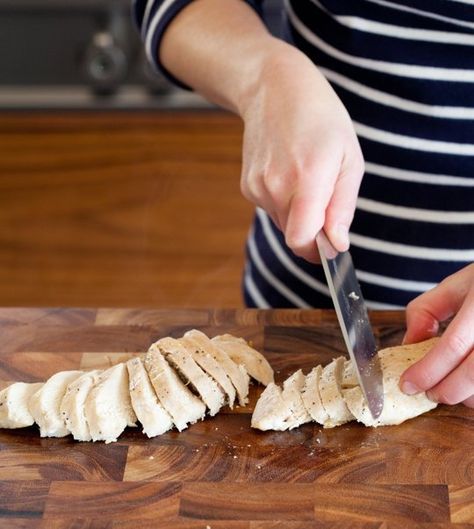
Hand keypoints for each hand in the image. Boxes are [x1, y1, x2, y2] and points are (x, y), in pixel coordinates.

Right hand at [239, 45, 363, 261]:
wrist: (274, 89)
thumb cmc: (321, 119)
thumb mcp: (349, 159)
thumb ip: (342, 207)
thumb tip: (337, 245)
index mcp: (307, 179)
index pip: (301, 241)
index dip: (317, 253)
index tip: (331, 248)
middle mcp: (275, 187)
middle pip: (294, 236)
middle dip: (313, 229)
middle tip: (326, 195)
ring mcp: (257, 187)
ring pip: (283, 223)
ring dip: (299, 213)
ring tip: (306, 175)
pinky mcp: (247, 186)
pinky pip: (272, 209)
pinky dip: (284, 201)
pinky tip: (289, 171)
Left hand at [400, 263, 473, 407]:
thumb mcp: (457, 285)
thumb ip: (427, 310)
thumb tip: (409, 342)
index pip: (453, 345)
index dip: (427, 371)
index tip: (408, 384)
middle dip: (447, 390)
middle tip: (430, 393)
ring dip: (469, 396)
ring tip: (451, 390)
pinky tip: (470, 388)